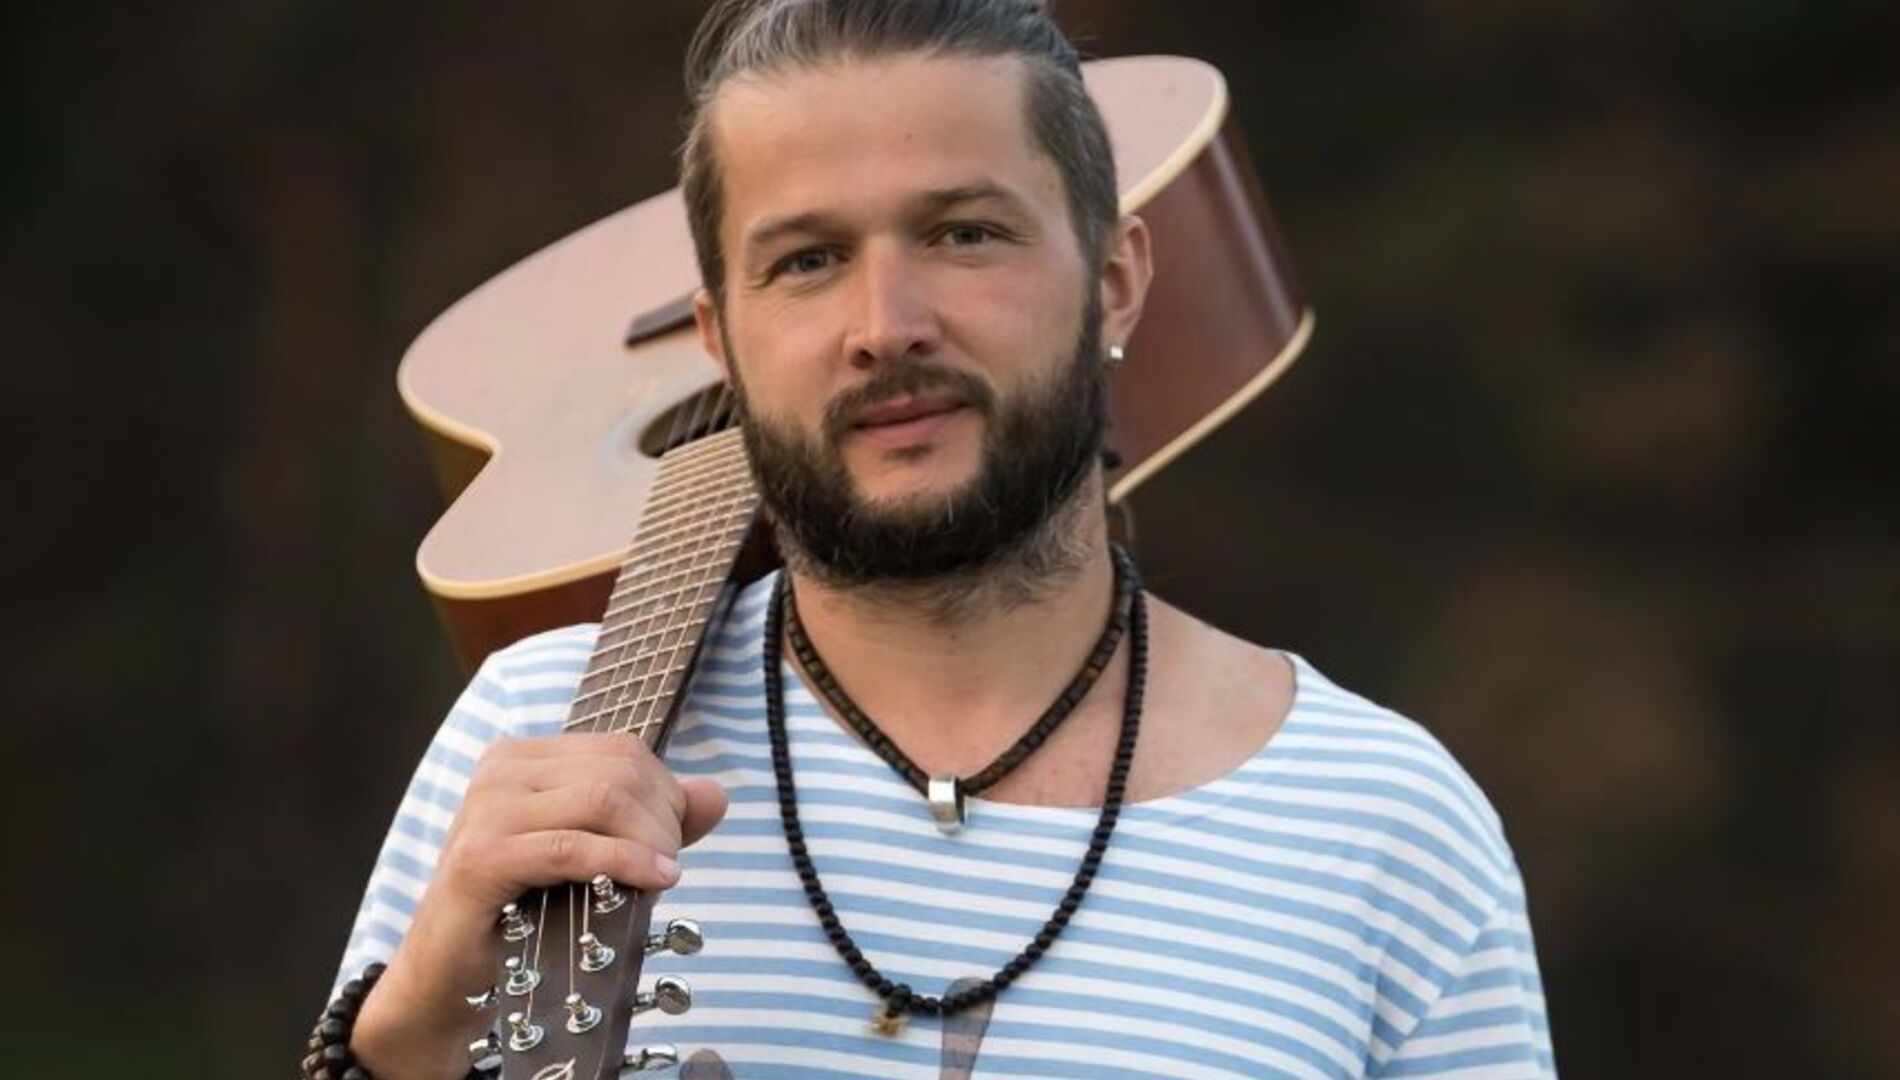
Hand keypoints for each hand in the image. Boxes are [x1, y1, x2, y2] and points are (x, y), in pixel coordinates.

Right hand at [352, 732, 727, 1079]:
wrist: (447, 977)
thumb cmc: (521, 914)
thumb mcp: (592, 856)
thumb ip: (652, 821)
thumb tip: (716, 794)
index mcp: (522, 757)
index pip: (623, 751)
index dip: (666, 794)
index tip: (673, 844)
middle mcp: (500, 770)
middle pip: (620, 772)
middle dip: (664, 820)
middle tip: (669, 868)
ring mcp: (485, 809)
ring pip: (603, 800)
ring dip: (650, 842)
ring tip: (661, 877)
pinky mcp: (480, 857)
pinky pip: (572, 848)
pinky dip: (626, 861)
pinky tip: (655, 881)